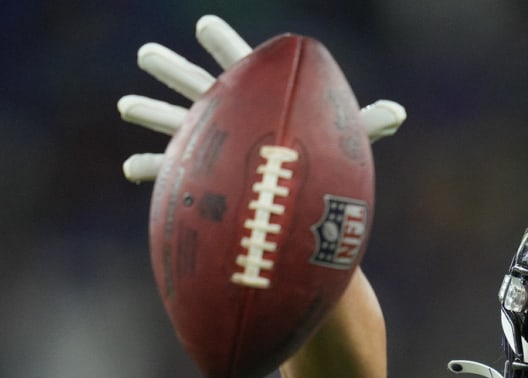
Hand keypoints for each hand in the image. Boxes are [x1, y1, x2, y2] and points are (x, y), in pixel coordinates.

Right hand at [117, 14, 405, 182]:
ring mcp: (210, 144)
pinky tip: (131, 170)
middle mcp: (230, 115)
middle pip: (196, 87)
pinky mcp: (201, 177)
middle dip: (172, 71)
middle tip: (146, 54)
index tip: (205, 25)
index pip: (239, 65)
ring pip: (175, 125)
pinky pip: (171, 173)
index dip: (225, 45)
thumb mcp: (344, 141)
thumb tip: (401, 114)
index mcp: (258, 98)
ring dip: (151, 114)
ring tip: (126, 104)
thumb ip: (367, 124)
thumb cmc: (322, 164)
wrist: (297, 201)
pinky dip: (151, 171)